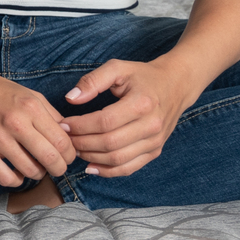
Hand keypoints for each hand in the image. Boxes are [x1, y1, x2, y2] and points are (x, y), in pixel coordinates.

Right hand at [0, 65, 73, 187]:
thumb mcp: (30, 94)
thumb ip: (51, 115)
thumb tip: (69, 136)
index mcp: (31, 107)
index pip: (63, 142)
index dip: (70, 155)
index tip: (67, 156)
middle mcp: (16, 123)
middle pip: (51, 159)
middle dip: (59, 168)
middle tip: (56, 167)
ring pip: (31, 171)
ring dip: (38, 174)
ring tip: (36, 167)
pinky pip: (6, 178)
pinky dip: (17, 180)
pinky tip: (17, 173)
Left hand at [61, 58, 199, 177]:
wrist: (175, 86)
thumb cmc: (142, 76)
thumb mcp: (118, 68)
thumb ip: (93, 81)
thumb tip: (70, 98)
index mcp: (142, 103)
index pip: (105, 121)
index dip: (81, 125)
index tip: (64, 124)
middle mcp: (151, 125)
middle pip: (109, 143)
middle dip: (82, 143)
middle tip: (66, 138)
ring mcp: (155, 141)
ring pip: (117, 159)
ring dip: (91, 157)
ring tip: (76, 149)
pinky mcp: (155, 151)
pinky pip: (129, 168)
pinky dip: (108, 171)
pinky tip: (91, 167)